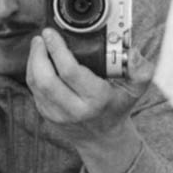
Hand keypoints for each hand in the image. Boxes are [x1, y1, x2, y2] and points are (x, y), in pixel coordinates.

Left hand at [25, 27, 153, 145]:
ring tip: (38, 44)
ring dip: (33, 60)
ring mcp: (57, 113)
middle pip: (45, 79)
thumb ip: (140, 69)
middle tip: (41, 37)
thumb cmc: (116, 107)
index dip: (57, 50)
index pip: (70, 72)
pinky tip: (38, 59)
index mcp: (96, 100)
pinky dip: (32, 71)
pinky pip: (33, 89)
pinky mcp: (46, 114)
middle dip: (38, 54)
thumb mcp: (135, 89)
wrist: (102, 138)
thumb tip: (132, 52)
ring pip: (35, 83)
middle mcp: (74, 108)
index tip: (51, 33)